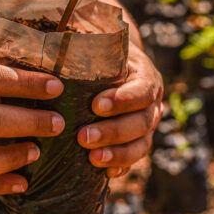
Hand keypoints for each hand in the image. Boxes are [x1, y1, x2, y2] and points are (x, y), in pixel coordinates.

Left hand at [76, 42, 162, 177]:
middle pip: (142, 121)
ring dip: (118, 154)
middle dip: (113, 131)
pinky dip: (120, 167)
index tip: (96, 105)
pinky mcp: (138, 141)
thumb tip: (60, 39)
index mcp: (145, 76)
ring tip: (92, 158)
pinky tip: (105, 174)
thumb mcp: (100, 45)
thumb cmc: (102, 54)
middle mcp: (153, 102)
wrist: (117, 67)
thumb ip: (88, 45)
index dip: (123, 100)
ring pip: (141, 144)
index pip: (142, 90)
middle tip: (83, 137)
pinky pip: (134, 158)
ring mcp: (148, 124)